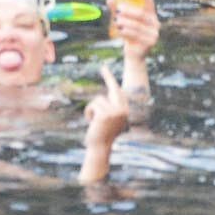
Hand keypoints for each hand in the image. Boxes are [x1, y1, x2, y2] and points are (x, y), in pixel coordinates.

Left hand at [81, 63, 130, 184]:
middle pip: (113, 89)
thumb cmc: (102, 134)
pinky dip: (88, 113)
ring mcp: (115, 112)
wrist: (99, 148)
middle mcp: (123, 110)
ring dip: (92, 109)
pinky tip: (91, 122)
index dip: (111, 80)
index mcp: (125, 111)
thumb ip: (112, 107)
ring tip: (93, 120)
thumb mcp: (109, 120)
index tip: (105, 69)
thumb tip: (112, 93)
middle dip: (108, 76)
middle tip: (103, 67)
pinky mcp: (105, 114)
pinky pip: (93, 106)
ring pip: (98, 99)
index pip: (119, 92)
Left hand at [108, 0, 160, 59]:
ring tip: (117, 22)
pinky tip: (120, 31)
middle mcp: (155, 23)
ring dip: (125, 22)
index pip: (150, 2)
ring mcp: (154, 33)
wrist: (135, 53)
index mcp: (151, 15)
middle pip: (141, 14)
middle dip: (128, 11)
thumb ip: (117, 10)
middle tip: (118, 9)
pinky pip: (135, 35)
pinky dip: (125, 32)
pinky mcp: (150, 42)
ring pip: (136, 25)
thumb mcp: (124, 21)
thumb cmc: (130, 34)